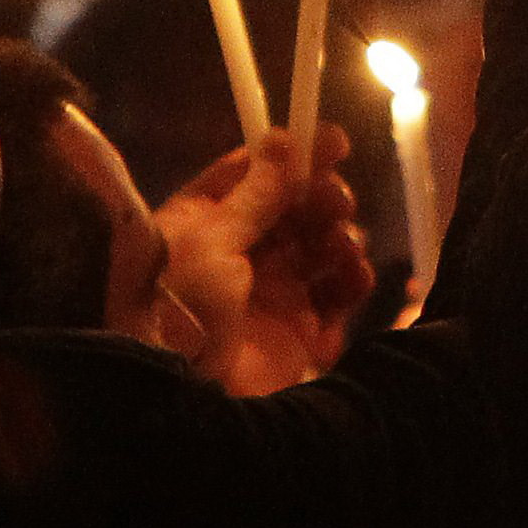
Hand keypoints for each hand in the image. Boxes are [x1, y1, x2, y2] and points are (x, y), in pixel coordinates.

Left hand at [159, 126, 370, 396]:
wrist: (173, 388)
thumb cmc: (178, 300)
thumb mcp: (212, 238)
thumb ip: (256, 194)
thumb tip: (283, 139)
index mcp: (208, 218)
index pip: (257, 173)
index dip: (296, 155)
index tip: (334, 140)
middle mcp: (243, 249)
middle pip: (297, 207)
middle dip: (323, 196)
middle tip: (336, 200)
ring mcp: (273, 289)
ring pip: (322, 247)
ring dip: (340, 236)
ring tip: (340, 242)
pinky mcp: (299, 330)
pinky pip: (338, 296)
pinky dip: (352, 280)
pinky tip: (354, 272)